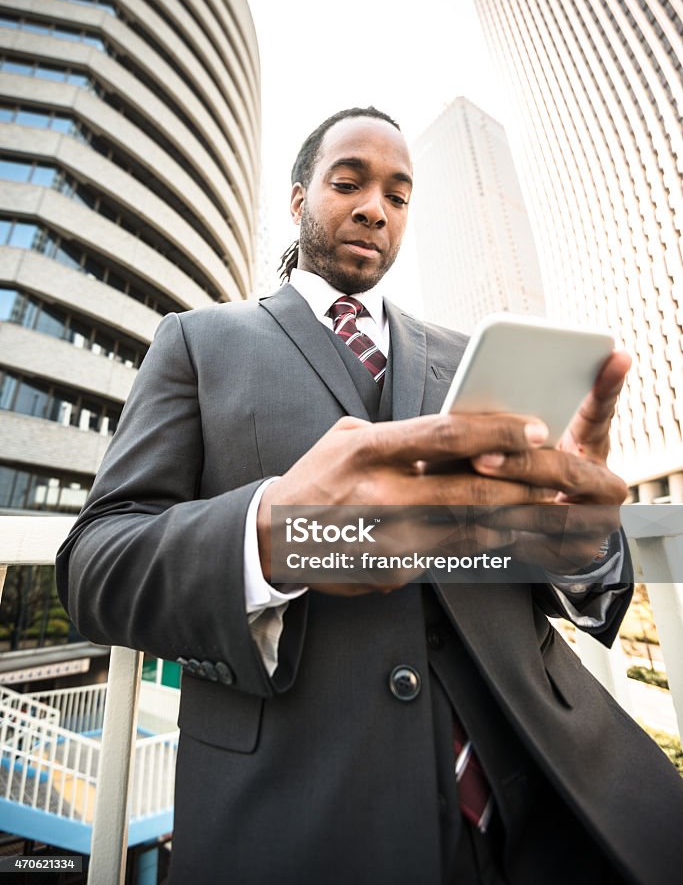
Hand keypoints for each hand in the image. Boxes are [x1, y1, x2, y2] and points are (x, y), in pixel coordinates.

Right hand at [256, 411, 618, 592]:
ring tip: (550, 511)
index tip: (534, 428)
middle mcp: (379, 493)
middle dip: (523, 486)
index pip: (444, 435)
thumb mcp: (347, 438)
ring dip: (515, 521)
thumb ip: (399, 435)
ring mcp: (386, 537)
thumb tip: (456, 433)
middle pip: (469, 489)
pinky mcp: (391, 571)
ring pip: (468, 528)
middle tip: (560, 481)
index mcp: (369, 449)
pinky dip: (478, 545)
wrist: (273, 538)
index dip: (495, 431)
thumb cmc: (318, 478)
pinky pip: (446, 554)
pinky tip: (506, 539)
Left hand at [471, 349, 631, 572]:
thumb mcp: (525, 446)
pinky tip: (475, 526)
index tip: (615, 356)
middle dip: (520, 464)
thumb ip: (514, 426)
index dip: (608, 386)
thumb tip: (471, 408)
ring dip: (504, 504)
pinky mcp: (579, 554)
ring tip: (465, 495)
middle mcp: (604, 483)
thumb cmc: (524, 474)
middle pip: (566, 471)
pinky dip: (505, 537)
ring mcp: (598, 521)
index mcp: (591, 446)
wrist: (543, 533)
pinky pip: (540, 547)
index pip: (600, 411)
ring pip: (551, 513)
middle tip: (481, 457)